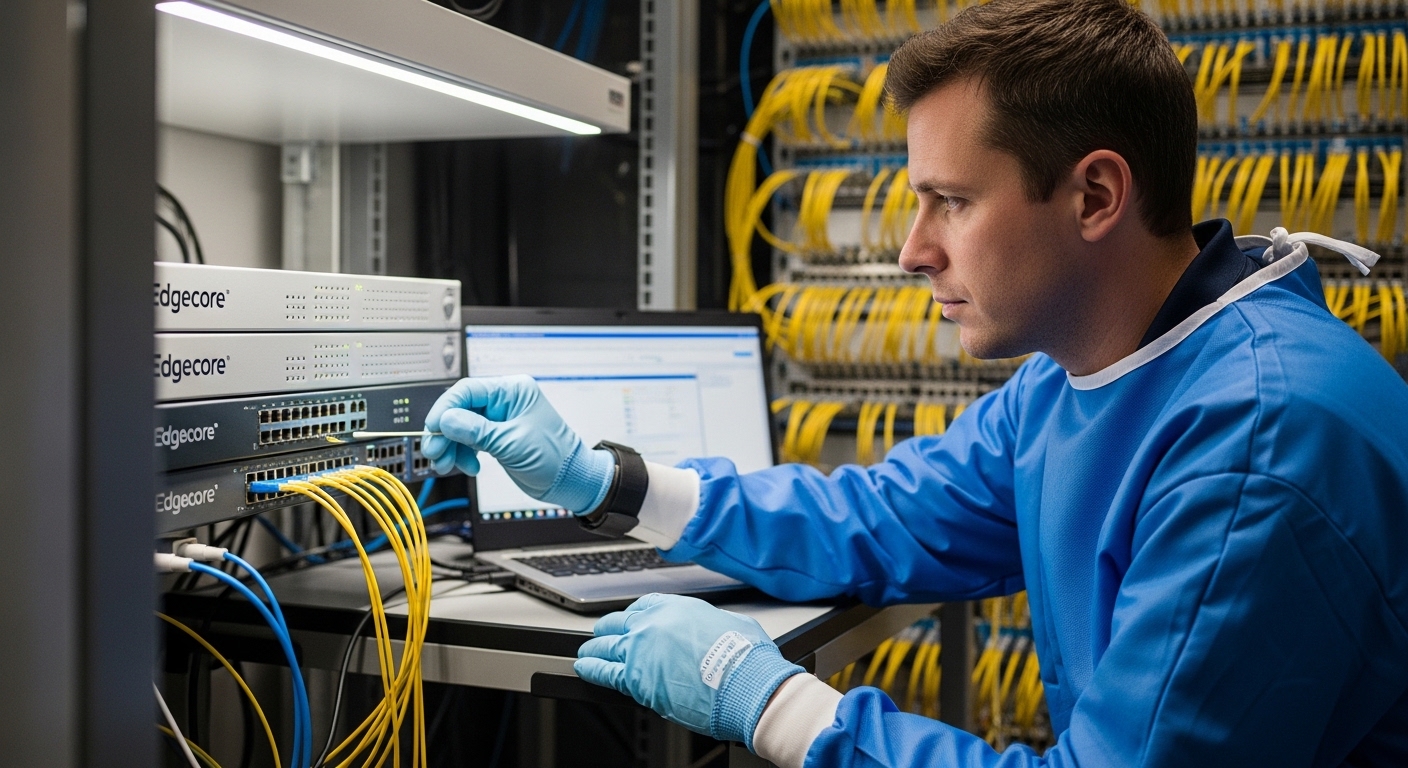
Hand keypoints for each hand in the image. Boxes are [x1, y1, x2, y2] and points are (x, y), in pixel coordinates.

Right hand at [421, 375, 614, 512]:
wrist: (572, 481)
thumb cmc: (555, 458)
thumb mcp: (511, 444)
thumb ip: (476, 431)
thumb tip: (445, 420)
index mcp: (513, 391)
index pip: (467, 390)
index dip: (445, 409)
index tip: (432, 428)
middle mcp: (505, 401)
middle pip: (461, 409)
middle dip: (445, 432)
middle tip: (434, 452)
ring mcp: (500, 419)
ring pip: (462, 426)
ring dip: (451, 446)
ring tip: (447, 465)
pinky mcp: (498, 436)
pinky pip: (470, 440)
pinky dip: (464, 454)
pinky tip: (469, 466)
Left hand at [575, 594, 802, 747]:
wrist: (743, 684)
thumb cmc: (744, 658)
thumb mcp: (731, 624)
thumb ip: (710, 624)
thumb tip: (714, 631)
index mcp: (674, 607)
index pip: (641, 606)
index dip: (632, 616)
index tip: (629, 621)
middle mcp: (651, 624)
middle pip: (618, 623)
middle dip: (609, 630)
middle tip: (603, 635)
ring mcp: (639, 650)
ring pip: (604, 646)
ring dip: (594, 649)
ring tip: (587, 653)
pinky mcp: (633, 678)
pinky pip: (602, 671)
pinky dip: (590, 669)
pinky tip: (584, 668)